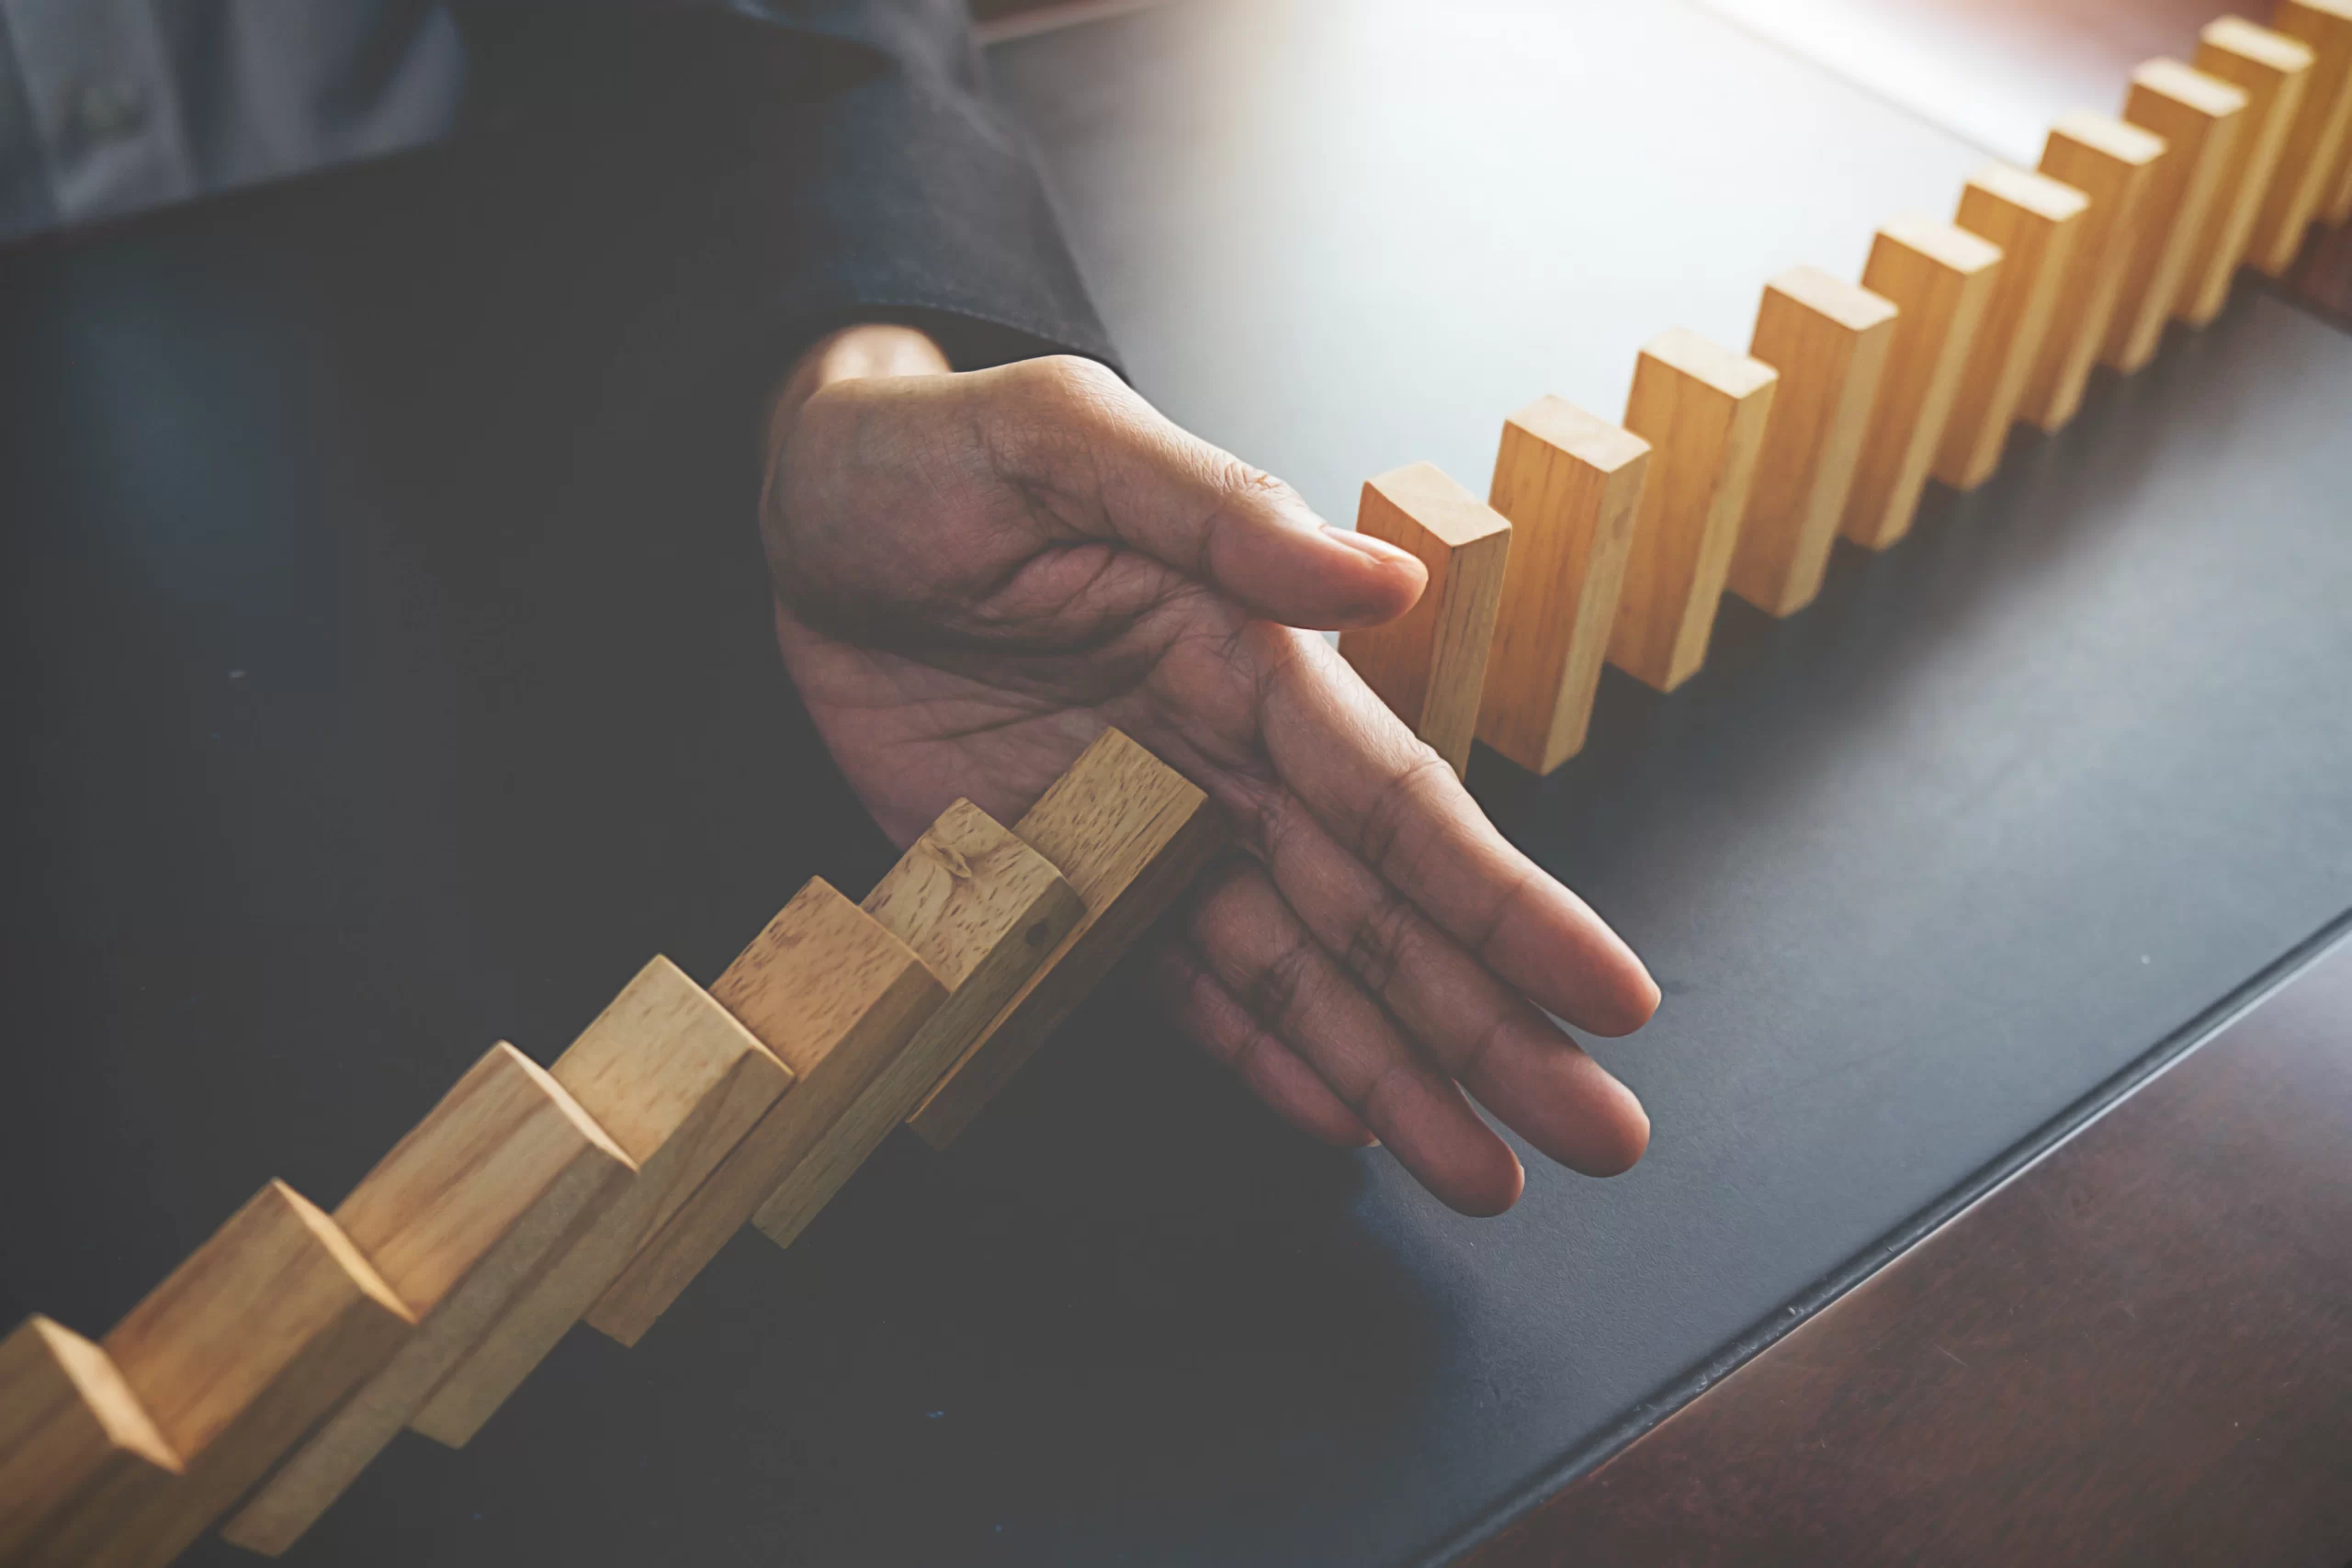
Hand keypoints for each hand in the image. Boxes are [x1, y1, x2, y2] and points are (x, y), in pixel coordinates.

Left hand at [761, 325, 1658, 1214]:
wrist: (800, 514)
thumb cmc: (932, 455)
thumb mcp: (1062, 444)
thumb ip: (1218, 514)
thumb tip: (1382, 584)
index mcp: (1249, 655)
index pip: (1399, 801)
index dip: (1503, 904)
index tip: (1606, 995)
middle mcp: (1225, 761)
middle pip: (1377, 917)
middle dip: (1488, 1028)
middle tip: (1596, 1138)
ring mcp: (1147, 834)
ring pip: (1295, 975)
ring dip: (1392, 1074)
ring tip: (1485, 1175)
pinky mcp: (1061, 884)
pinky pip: (1171, 987)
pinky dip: (1253, 1057)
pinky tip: (1339, 1121)